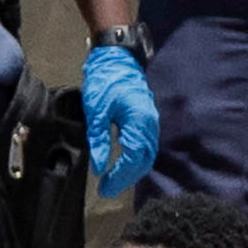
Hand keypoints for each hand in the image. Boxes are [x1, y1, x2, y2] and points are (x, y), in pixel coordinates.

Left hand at [82, 45, 159, 197]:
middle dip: (126, 178)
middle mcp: (150, 124)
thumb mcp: (96, 111)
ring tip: (115, 180)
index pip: (132, 159)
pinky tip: (123, 163)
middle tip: (107, 189)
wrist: (116, 57)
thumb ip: (99, 141)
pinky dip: (136, 158)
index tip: (103, 188)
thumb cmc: (105, 81)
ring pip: (147, 154)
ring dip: (132, 170)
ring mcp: (151, 121)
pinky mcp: (147, 118)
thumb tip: (100, 167)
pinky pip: (146, 145)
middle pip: (144, 160)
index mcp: (139, 122)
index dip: (119, 177)